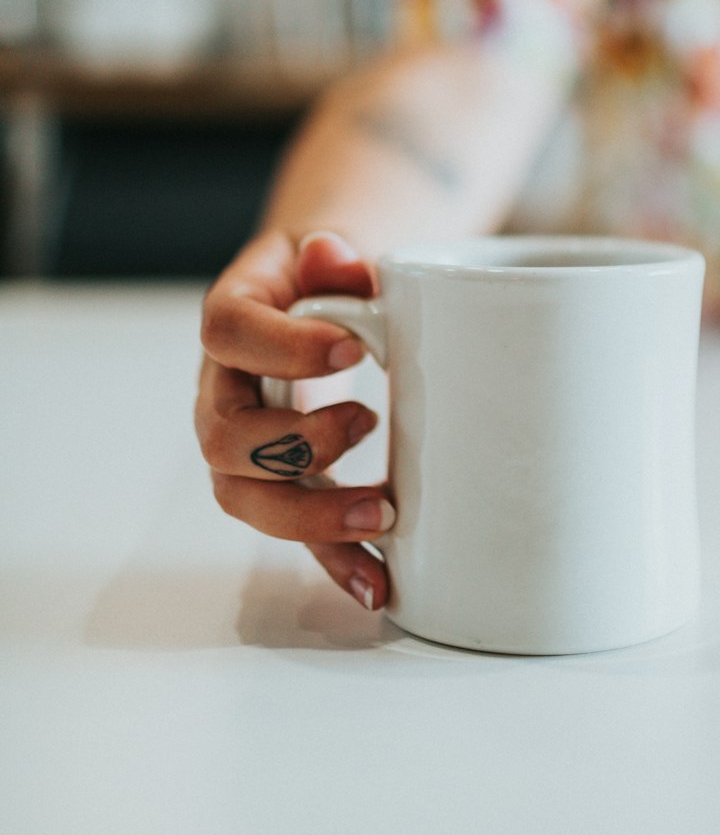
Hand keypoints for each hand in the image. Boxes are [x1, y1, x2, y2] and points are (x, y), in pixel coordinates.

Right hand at [196, 229, 394, 609]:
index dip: (282, 347)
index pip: (226, 330)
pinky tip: (377, 583)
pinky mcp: (279, 482)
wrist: (322, 298)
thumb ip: (334, 255)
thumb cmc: (324, 276)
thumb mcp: (329, 251)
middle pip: (223, 435)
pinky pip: (291, 531)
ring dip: (310, 516)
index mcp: (233, 315)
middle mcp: (223, 386)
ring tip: (382, 513)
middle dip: (294, 445)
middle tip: (365, 426)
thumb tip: (332, 254)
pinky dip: (333, 561)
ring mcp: (244, 442)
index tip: (354, 349)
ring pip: (242, 495)